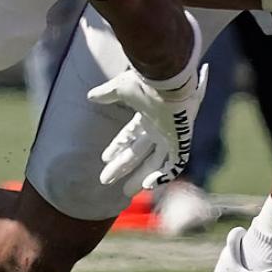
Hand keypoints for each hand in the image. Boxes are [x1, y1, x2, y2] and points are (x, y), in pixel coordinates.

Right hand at [88, 65, 207, 190]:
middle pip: (139, 152)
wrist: (170, 80)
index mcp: (147, 114)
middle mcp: (159, 127)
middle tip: (106, 180)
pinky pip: (174, 165)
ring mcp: (171, 135)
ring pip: (155, 162)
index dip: (118, 147)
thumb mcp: (121, 88)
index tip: (104, 159)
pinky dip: (163, 176)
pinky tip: (147, 185)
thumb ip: (106, 93)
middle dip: (123, 166)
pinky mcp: (181, 142)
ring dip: (141, 177)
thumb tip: (90, 96)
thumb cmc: (146, 83)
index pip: (131, 135)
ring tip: (126, 191)